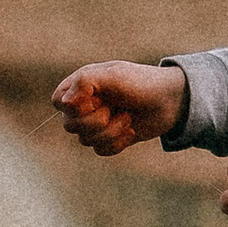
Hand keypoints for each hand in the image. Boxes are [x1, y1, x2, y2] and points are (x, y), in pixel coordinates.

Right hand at [52, 59, 185, 152]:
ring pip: (86, 141)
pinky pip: (101, 151)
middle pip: (70, 126)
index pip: (57, 102)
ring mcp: (96, 123)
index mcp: (80, 86)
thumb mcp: (113, 75)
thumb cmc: (140, 83)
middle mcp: (84, 105)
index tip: (96, 98)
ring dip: (111, 131)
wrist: (169, 100)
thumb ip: (84, 82)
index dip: (74, 106)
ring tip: (127, 117)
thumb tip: (64, 104)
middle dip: (97, 120)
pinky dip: (118, 142)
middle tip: (116, 107)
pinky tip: (131, 130)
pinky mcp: (109, 139)